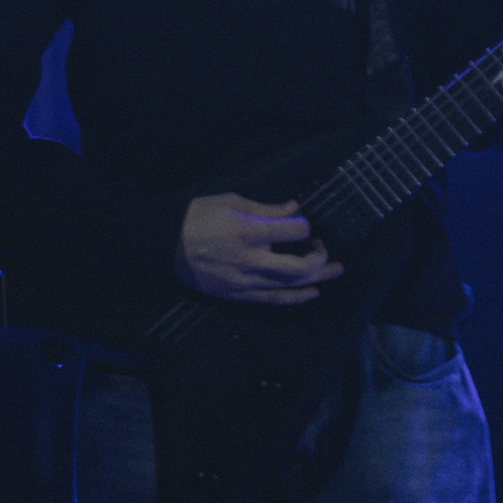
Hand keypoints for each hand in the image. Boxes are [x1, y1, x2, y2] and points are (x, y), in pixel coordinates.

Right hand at [175, 193, 342, 304]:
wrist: (165, 246)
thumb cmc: (198, 218)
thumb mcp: (231, 202)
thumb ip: (266, 209)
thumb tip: (295, 208)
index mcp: (249, 232)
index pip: (295, 231)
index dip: (306, 226)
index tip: (304, 224)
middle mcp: (251, 260)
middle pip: (299, 266)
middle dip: (319, 256)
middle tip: (323, 246)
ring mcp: (245, 281)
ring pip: (290, 285)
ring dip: (318, 277)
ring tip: (337, 270)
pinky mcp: (238, 294)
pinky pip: (273, 300)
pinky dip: (295, 298)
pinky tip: (313, 292)